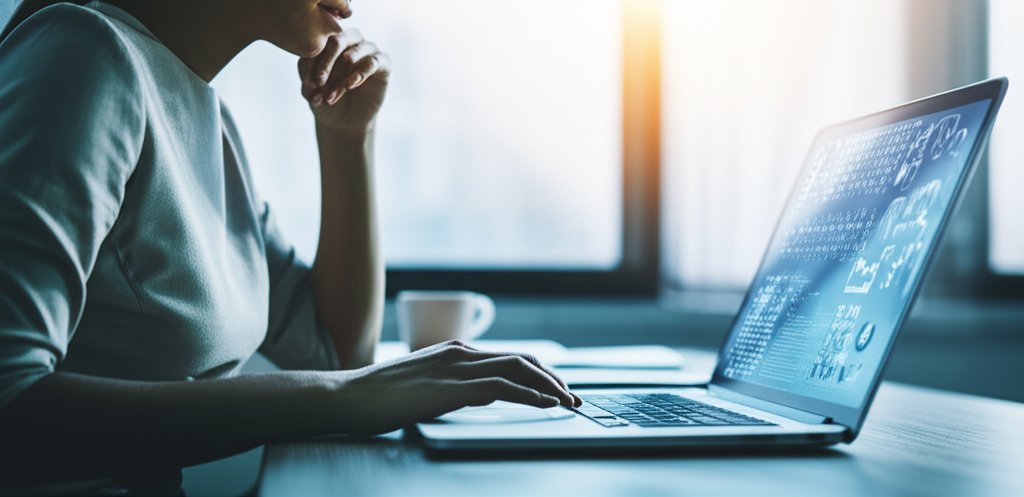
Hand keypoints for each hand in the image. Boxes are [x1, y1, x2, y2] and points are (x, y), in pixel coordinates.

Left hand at [298, 29, 389, 134]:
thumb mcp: (311, 91)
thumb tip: (306, 70)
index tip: (308, 83)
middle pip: (337, 40)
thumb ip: (307, 78)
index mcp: (330, 40)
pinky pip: (372, 62)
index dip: (311, 61)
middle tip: (318, 83)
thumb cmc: (326, 99)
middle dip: (325, 63)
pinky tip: (350, 86)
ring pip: (353, 54)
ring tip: (331, 95)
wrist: (346, 121)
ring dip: (340, 75)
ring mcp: (368, 49)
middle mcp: (351, 40)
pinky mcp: (384, 63)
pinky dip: (359, 74)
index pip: (319, 42)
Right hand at [328, 340, 582, 434]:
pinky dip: (530, 394)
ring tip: (568, 402)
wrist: (349, 396)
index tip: (557, 388)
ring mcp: (457, 368)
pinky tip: (545, 404)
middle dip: (553, 377)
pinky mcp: (452, 388)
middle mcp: (461, 353)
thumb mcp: (426, 385)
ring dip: (549, 385)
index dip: (539, 372)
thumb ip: (455, 385)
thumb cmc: (380, 396)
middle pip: (522, 359)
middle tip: (572, 397)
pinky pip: (502, 387)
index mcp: (456, 351)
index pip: (510, 357)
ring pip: (518, 369)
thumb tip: (482, 395)